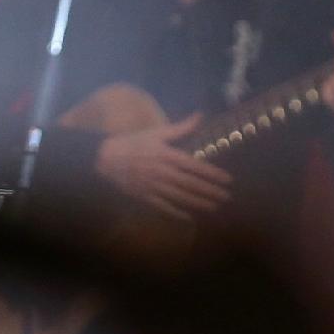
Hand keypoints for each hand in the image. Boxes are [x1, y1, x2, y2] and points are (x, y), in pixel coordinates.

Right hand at [95, 113, 232, 218]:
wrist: (105, 158)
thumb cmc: (134, 143)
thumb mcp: (156, 132)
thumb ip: (181, 127)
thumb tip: (200, 115)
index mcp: (166, 155)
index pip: (194, 166)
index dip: (212, 173)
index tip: (227, 179)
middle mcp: (162, 172)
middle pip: (190, 184)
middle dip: (210, 191)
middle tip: (226, 197)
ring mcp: (153, 186)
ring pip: (180, 197)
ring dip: (198, 202)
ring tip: (214, 206)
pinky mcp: (144, 197)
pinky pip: (163, 207)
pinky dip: (177, 212)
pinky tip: (190, 217)